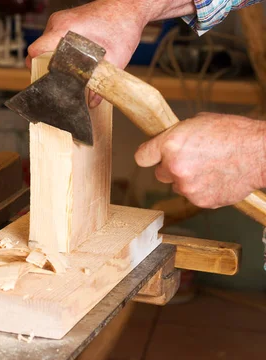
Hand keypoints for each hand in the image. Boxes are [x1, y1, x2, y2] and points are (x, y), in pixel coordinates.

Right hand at [26, 0, 149, 106]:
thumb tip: (92, 102)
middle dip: (45, 66)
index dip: (35, 67)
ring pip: (45, 44)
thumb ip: (103, 81)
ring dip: (52, 57)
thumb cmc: (124, 25)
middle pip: (39, 50)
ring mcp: (60, 19)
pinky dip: (58, 49)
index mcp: (65, 29)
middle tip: (57, 80)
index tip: (42, 80)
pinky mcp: (65, 20)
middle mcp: (58, 22)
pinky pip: (53, 38)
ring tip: (66, 69)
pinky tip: (71, 58)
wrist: (129, 7)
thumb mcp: (116, 57)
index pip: (36, 50)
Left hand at [134, 113, 265, 208]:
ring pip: (178, 186)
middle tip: (192, 159)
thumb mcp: (199, 122)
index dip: (149, 156)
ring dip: (188, 180)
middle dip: (171, 168)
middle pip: (160, 174)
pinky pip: (194, 196)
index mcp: (170, 144)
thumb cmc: (234, 134)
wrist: (261, 153)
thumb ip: (176, 136)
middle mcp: (174, 167)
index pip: (142, 157)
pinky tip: (217, 177)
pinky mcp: (200, 201)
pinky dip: (203, 189)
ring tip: (210, 167)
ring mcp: (187, 186)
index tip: (153, 157)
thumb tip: (165, 144)